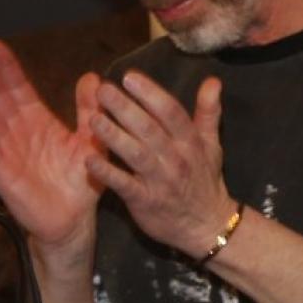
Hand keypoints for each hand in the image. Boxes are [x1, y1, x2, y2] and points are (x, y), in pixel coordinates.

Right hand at [0, 42, 103, 266]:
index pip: (21, 91)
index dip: (8, 69)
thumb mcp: (90, 141)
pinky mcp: (2, 171)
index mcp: (40, 124)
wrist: (73, 221)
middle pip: (0, 98)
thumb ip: (90, 111)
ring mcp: (8, 151)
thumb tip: (93, 76)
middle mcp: (20, 134)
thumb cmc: (81, 182)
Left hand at [84, 71, 234, 259]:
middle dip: (126, 108)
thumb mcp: (212, 145)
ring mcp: (160, 180)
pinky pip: (124, 185)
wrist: (207, 225)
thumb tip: (213, 81)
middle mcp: (176, 158)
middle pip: (149, 129)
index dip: (151, 94)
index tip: (129, 77)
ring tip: (92, 118)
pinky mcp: (145, 201)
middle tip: (103, 90)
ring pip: (136, 154)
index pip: (171, 112)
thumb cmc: (204, 180)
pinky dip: (107, 173)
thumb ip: (208, 112)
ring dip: (114, 136)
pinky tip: (88, 159)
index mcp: (191, 141)